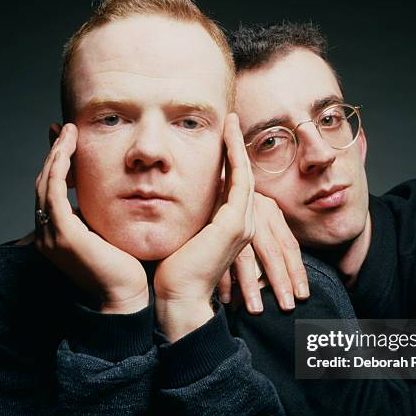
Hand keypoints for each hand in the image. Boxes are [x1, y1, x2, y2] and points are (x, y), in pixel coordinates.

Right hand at [34, 123, 148, 313]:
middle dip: (54, 154)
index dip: (58, 164)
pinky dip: (59, 168)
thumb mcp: (107, 233)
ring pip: (46, 183)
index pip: (52, 191)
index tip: (69, 141)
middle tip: (65, 129)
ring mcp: (51, 234)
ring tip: (68, 133)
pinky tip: (68, 150)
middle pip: (44, 183)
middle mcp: (47, 233)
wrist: (125, 297)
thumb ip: (99, 215)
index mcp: (56, 234)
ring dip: (56, 155)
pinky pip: (54, 192)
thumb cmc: (124, 268)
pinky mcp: (63, 234)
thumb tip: (109, 193)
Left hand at [153, 113, 253, 341]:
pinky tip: (227, 137)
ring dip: (237, 145)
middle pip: (243, 175)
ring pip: (244, 174)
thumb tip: (171, 194)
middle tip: (229, 118)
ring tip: (230, 121)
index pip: (232, 184)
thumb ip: (189, 215)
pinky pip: (239, 181)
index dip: (229, 158)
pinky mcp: (235, 224)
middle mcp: (241, 222)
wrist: (179, 297)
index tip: (220, 135)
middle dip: (236, 145)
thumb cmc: (175, 270)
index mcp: (229, 226)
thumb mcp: (184, 234)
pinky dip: (235, 157)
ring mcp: (242, 223)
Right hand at [218, 193, 309, 312]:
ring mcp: (236, 215)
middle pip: (273, 252)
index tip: (303, 295)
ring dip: (251, 286)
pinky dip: (224, 279)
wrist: (204, 185)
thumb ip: (265, 240)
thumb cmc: (229, 211)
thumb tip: (277, 273)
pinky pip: (218, 255)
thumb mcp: (253, 220)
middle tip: (287, 306)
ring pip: (247, 257)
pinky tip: (226, 298)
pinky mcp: (215, 221)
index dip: (297, 271)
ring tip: (256, 309)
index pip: (289, 246)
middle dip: (281, 281)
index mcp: (270, 212)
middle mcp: (258, 211)